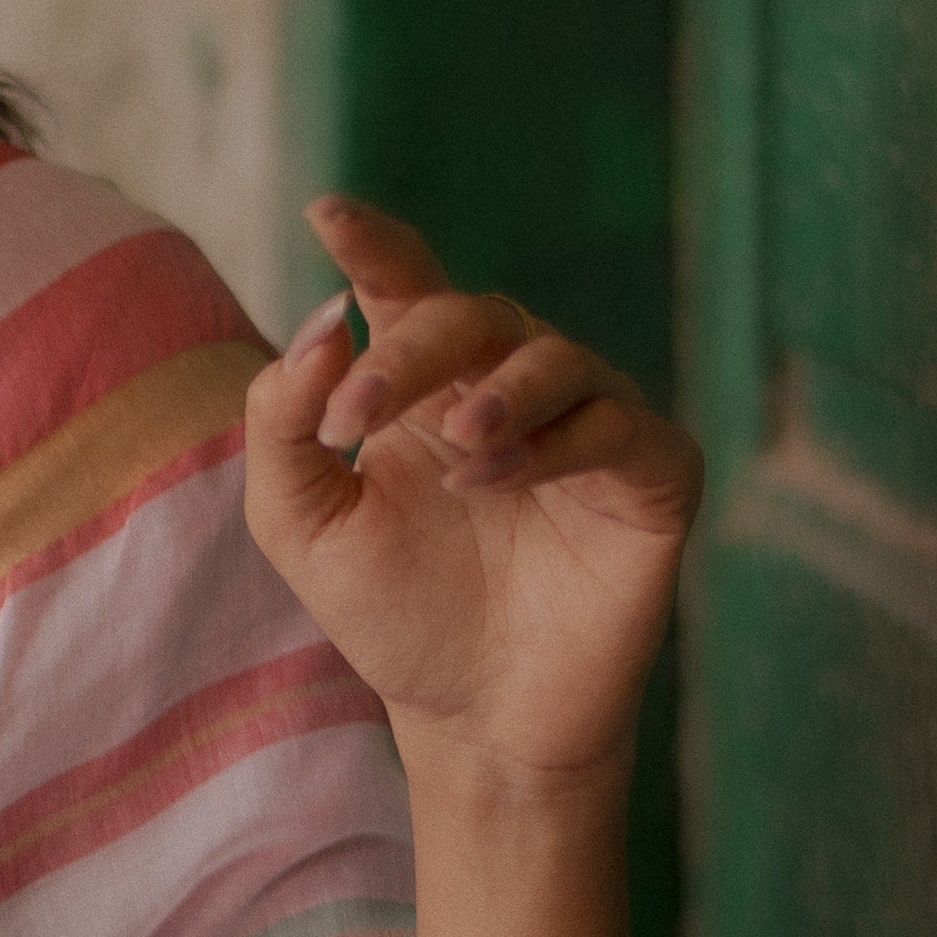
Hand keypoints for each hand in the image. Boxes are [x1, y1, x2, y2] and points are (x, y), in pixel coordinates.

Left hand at [240, 194, 702, 800]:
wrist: (476, 722)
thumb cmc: (396, 617)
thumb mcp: (304, 526)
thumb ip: (284, 428)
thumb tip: (314, 328)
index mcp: (428, 385)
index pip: (405, 286)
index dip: (373, 244)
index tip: (326, 215)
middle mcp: (511, 386)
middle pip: (473, 315)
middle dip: (411, 347)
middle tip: (356, 410)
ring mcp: (591, 425)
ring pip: (556, 358)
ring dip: (498, 391)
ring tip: (456, 446)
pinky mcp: (652, 477)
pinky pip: (621, 427)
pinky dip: (559, 442)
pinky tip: (499, 477)